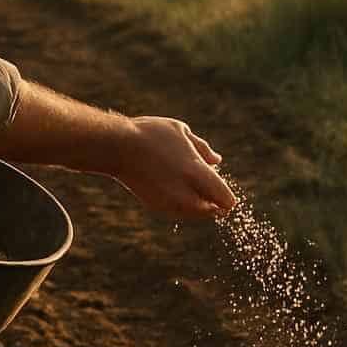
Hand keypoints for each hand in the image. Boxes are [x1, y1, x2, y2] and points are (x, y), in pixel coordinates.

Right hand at [112, 116, 236, 219]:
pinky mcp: (156, 205)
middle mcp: (185, 191)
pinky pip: (178, 213)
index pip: (223, 197)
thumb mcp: (181, 132)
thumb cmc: (151, 134)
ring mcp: (169, 201)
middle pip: (212, 211)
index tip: (228, 197)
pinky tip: (183, 195)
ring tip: (202, 197)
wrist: (118, 147)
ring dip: (201, 208)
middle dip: (217, 206)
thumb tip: (217, 162)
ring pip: (195, 214)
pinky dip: (185, 208)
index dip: (228, 198)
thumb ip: (202, 149)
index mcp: (195, 171)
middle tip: (220, 202)